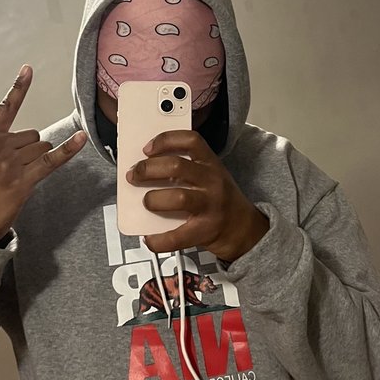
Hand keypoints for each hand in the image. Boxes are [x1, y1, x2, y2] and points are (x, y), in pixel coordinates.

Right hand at [0, 65, 86, 244]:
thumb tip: (31, 137)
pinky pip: (51, 160)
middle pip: (32, 134)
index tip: (29, 69)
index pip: (4, 108)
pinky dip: (68, 150)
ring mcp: (8, 164)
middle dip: (29, 149)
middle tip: (11, 170)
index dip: (18, 88)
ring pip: (41, 147)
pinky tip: (80, 138)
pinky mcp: (22, 180)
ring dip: (36, 160)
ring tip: (16, 177)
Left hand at [126, 129, 269, 261]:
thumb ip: (185, 170)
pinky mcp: (205, 231)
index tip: (147, 148)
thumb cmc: (221, 200)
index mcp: (211, 163)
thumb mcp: (210, 176)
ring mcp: (210, 206)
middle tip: (134, 175)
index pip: (190, 140)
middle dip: (148, 170)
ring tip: (146, 203)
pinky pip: (177, 236)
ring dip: (153, 199)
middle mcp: (212, 181)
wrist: (245, 230)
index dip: (166, 140)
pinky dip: (158, 239)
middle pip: (177, 166)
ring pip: (178, 197)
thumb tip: (145, 170)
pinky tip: (150, 238)